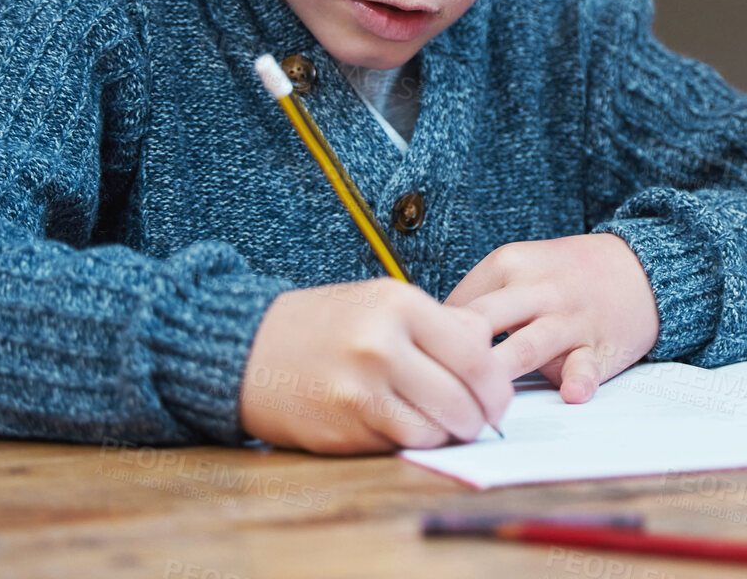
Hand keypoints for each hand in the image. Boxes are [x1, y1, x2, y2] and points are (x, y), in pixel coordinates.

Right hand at [239, 279, 512, 454]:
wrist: (247, 348)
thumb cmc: (328, 324)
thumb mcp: (385, 302)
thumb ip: (441, 325)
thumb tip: (493, 353)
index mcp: (400, 305)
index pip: (477, 354)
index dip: (497, 384)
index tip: (499, 396)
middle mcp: (382, 345)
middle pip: (464, 397)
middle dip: (482, 417)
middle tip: (483, 421)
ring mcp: (360, 390)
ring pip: (437, 428)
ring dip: (451, 435)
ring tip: (448, 426)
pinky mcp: (343, 427)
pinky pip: (403, 444)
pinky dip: (417, 443)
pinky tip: (412, 430)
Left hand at [445, 233, 659, 403]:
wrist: (641, 267)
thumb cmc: (566, 275)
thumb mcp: (521, 266)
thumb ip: (481, 298)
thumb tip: (428, 340)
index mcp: (508, 264)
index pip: (455, 306)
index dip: (432, 341)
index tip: (420, 365)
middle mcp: (536, 289)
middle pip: (481, 326)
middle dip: (453, 360)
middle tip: (430, 391)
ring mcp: (569, 319)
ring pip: (524, 348)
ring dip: (499, 375)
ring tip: (477, 405)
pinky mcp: (598, 345)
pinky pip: (586, 364)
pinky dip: (579, 379)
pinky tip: (571, 393)